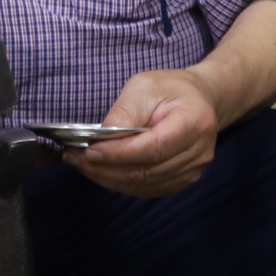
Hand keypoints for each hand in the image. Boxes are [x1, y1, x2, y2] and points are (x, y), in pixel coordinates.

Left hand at [69, 68, 223, 198]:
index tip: (89, 151)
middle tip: (76, 158)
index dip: (120, 153)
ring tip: (82, 163)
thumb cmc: (171, 89)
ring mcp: (193, 170)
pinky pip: (146, 189)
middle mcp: (199, 151)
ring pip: (143, 184)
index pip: (154, 147)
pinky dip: (120, 183)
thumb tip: (101, 137)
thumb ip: (125, 111)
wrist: (200, 101)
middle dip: (106, 168)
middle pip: (147, 170)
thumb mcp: (145, 85)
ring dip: (108, 178)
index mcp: (195, 121)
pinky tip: (102, 171)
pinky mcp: (183, 181)